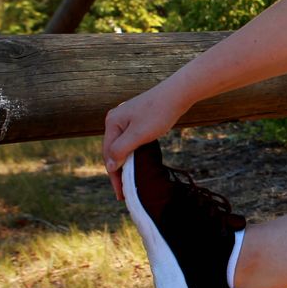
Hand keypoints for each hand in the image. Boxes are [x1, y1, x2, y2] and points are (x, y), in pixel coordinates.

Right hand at [102, 86, 185, 200]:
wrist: (178, 93)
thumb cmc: (158, 113)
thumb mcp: (138, 134)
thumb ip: (122, 150)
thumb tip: (110, 165)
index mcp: (112, 122)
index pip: (108, 154)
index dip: (114, 176)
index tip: (121, 193)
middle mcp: (116, 120)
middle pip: (113, 151)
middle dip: (118, 171)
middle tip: (124, 192)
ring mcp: (126, 119)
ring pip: (122, 146)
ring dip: (125, 163)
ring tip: (128, 182)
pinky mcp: (138, 120)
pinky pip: (131, 141)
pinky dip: (132, 154)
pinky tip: (136, 164)